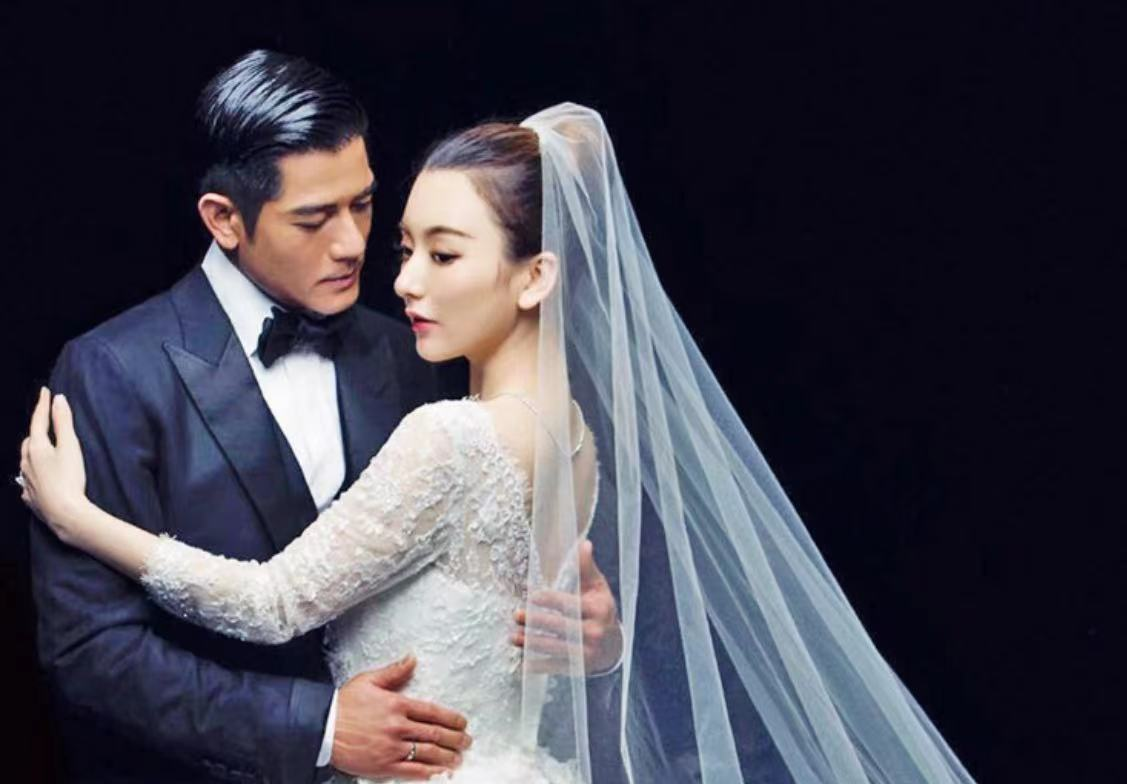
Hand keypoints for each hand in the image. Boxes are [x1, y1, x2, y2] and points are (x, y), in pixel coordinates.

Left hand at [20, 387, 88, 543]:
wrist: (65, 513)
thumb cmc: (70, 478)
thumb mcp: (71, 446)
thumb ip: (64, 422)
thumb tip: (59, 399)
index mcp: (36, 447)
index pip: (38, 420)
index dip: (43, 405)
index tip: (46, 391)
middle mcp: (26, 462)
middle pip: (30, 440)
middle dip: (38, 430)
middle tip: (47, 423)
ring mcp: (26, 480)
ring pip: (26, 460)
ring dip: (34, 451)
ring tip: (44, 449)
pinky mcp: (30, 496)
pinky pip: (28, 480)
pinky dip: (34, 474)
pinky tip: (40, 478)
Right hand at [331, 654, 471, 779]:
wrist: (322, 728)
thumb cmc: (344, 703)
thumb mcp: (369, 681)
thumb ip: (394, 672)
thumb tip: (412, 658)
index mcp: (397, 705)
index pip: (432, 712)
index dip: (451, 718)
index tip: (462, 723)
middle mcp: (398, 727)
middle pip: (434, 734)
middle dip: (455, 739)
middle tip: (466, 742)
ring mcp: (391, 748)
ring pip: (427, 754)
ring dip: (446, 758)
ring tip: (457, 760)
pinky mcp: (383, 766)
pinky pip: (410, 772)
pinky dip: (427, 773)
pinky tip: (437, 773)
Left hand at [512, 540, 623, 674]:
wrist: (613, 646)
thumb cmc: (600, 609)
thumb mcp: (598, 588)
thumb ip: (586, 568)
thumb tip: (583, 543)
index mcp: (599, 609)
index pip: (571, 605)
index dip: (551, 600)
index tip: (532, 596)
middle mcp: (595, 632)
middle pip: (561, 627)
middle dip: (536, 622)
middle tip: (516, 615)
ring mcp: (587, 652)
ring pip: (555, 647)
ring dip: (532, 643)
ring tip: (513, 636)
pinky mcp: (579, 668)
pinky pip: (556, 666)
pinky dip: (539, 664)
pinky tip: (524, 661)